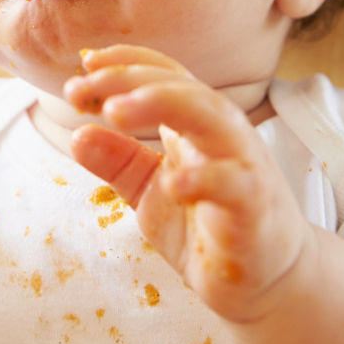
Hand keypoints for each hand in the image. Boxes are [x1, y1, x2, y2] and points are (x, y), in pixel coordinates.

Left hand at [65, 44, 313, 323]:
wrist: (267, 279)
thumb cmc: (206, 225)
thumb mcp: (148, 190)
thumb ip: (118, 162)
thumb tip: (75, 135)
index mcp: (196, 124)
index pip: (165, 75)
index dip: (125, 63)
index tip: (83, 64)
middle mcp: (221, 135)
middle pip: (184, 88)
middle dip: (131, 80)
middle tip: (81, 88)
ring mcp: (242, 167)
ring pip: (214, 118)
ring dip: (164, 104)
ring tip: (114, 112)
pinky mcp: (254, 208)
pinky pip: (235, 184)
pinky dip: (204, 179)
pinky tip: (170, 185)